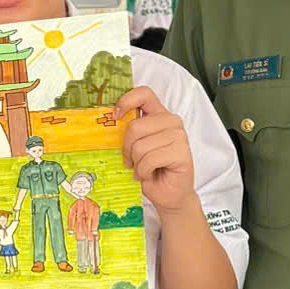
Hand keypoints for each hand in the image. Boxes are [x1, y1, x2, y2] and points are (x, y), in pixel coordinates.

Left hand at [114, 89, 196, 213]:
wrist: (169, 195)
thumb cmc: (150, 170)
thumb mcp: (135, 147)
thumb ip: (129, 133)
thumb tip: (107, 124)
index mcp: (159, 114)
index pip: (144, 93)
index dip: (126, 101)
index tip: (116, 117)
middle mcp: (171, 121)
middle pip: (135, 126)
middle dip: (127, 148)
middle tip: (129, 161)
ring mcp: (179, 136)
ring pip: (141, 146)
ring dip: (137, 164)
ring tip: (143, 170)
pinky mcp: (182, 152)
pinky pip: (149, 159)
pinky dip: (144, 171)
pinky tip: (150, 175)